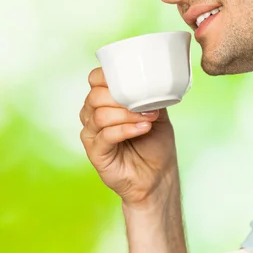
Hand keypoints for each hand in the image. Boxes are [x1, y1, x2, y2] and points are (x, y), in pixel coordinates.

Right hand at [79, 67, 177, 205]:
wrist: (158, 176)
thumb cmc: (155, 144)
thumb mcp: (157, 112)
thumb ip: (150, 95)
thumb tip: (152, 80)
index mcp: (105, 102)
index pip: (95, 80)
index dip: (108, 76)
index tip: (132, 79)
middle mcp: (93, 116)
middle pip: (95, 96)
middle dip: (121, 97)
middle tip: (145, 104)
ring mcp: (92, 135)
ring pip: (99, 115)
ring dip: (126, 114)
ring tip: (148, 118)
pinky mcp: (95, 153)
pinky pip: (105, 136)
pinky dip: (125, 129)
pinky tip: (142, 129)